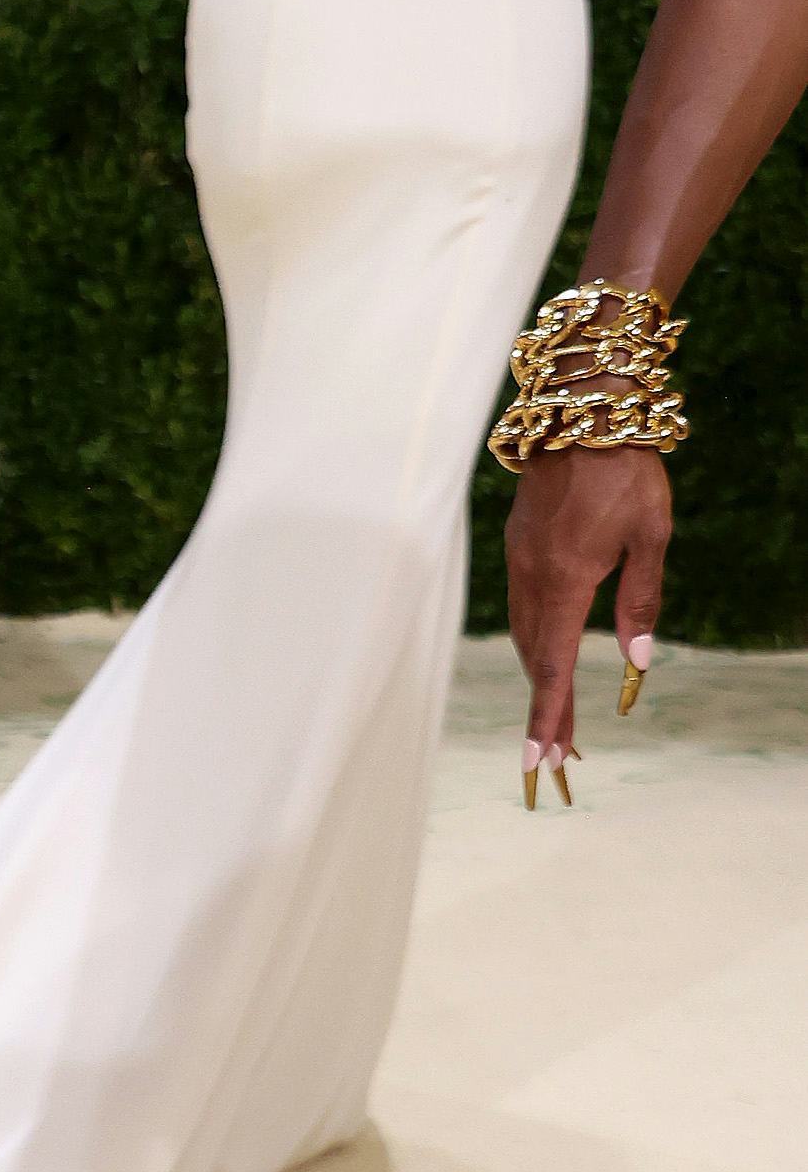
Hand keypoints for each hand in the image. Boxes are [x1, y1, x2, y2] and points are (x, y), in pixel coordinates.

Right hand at [509, 441, 671, 788]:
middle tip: (557, 755)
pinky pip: (521, 608)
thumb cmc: (626, 471)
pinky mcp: (519, 547)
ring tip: (555, 715)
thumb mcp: (652, 536)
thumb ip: (642, 599)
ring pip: (524, 635)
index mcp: (567, 580)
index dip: (547, 716)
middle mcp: (533, 578)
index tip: (541, 759)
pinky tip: (548, 654)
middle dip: (546, 708)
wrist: (581, 412)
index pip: (555, 666)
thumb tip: (639, 659)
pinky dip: (534, 643)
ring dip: (540, 678)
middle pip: (536, 659)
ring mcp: (520, 562)